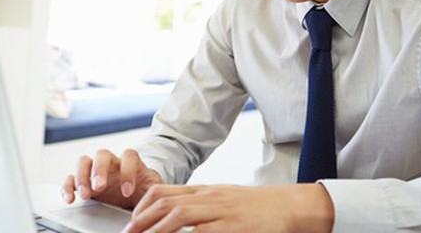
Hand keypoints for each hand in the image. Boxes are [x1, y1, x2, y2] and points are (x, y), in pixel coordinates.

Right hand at [61, 148, 163, 209]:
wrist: (134, 196)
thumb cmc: (144, 191)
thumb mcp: (153, 189)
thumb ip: (155, 190)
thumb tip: (162, 198)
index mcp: (131, 162)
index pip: (129, 155)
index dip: (127, 171)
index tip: (128, 192)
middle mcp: (112, 163)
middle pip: (102, 154)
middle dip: (99, 170)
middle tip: (100, 188)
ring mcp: (95, 171)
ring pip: (84, 162)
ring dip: (82, 177)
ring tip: (85, 195)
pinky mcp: (83, 183)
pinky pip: (70, 179)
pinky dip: (67, 187)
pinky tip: (70, 199)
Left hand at [122, 183, 333, 232]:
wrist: (289, 206)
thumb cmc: (258, 207)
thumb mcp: (226, 200)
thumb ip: (203, 207)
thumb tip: (177, 216)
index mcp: (206, 192)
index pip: (164, 192)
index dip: (141, 207)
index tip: (131, 222)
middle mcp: (209, 198)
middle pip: (165, 202)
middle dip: (140, 220)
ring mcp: (221, 212)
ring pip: (179, 214)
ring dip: (155, 229)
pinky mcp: (232, 227)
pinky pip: (202, 232)